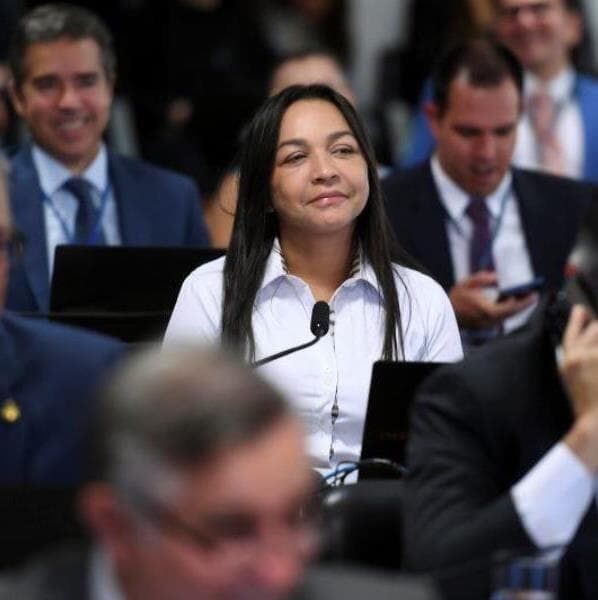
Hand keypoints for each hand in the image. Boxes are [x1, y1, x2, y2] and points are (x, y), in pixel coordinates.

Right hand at [449, 271, 535, 328]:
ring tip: (525, 297)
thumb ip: (483, 278)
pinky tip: (511, 302)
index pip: (510, 307)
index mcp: (486, 310)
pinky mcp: (485, 325)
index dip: (522, 301)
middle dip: (523, 304)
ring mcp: (487, 324)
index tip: (532, 294)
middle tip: (534, 295)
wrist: (444, 313)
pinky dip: (508, 310)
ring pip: (507, 317)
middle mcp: (489, 320)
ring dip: (516, 308)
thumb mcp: (467, 283)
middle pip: (511, 314)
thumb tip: (497, 277)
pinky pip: (501, 318)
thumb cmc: (455, 298)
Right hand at [561, 305, 597, 471]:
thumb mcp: (570, 384)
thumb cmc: (585, 410)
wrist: (596, 427)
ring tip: (596, 364)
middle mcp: (582, 356)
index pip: (572, 333)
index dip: (577, 320)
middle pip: (595, 329)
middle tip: (597, 333)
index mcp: (568, 362)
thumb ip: (575, 365)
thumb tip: (578, 354)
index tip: (579, 311)